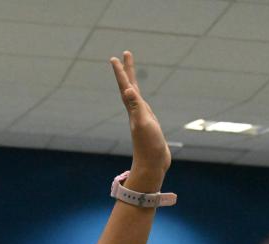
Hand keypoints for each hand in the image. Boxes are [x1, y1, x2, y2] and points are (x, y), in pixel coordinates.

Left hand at [110, 51, 169, 179]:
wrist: (152, 164)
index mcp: (133, 109)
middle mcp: (135, 111)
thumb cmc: (149, 145)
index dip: (121, 71)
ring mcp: (141, 117)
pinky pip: (143, 105)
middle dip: (127, 70)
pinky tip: (141, 99)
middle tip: (124, 54)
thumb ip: (136, 106)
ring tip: (130, 72)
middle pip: (129, 86)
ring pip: (135, 95)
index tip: (115, 57)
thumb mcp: (143, 123)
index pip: (125, 86)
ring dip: (132, 82)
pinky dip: (141, 98)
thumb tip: (127, 89)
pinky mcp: (148, 124)